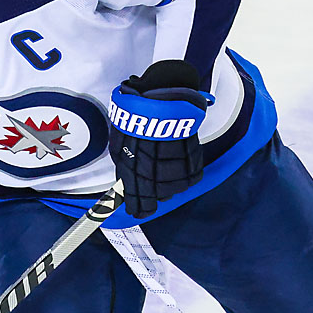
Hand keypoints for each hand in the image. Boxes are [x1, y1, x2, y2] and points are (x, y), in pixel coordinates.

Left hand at [108, 60, 213, 218]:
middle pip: (158, 198)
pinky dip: (182, 169)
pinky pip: (188, 177)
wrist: (163, 102)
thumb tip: (126, 182)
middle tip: (150, 173)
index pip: (139, 205)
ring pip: (173, 188)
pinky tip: (176, 154)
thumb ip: (124, 166)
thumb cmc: (137, 119)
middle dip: (152, 190)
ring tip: (163, 156)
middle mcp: (157, 179)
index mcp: (136, 176)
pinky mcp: (193, 165)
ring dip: (168, 179)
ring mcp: (177, 173)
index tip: (137, 211)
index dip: (138, 209)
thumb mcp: (119, 145)